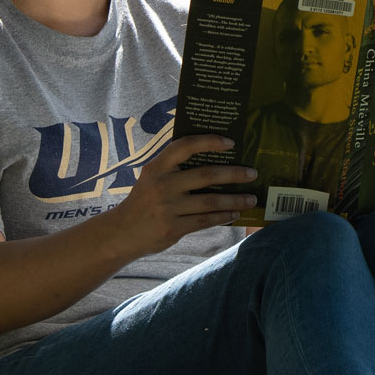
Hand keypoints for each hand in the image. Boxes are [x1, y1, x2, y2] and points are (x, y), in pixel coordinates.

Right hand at [109, 134, 255, 252]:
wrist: (121, 233)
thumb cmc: (144, 200)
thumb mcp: (152, 177)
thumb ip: (174, 167)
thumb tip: (214, 156)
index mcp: (157, 167)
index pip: (185, 146)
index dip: (209, 141)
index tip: (231, 143)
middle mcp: (163, 185)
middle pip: (206, 175)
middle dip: (234, 174)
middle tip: (252, 173)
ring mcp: (168, 208)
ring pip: (210, 201)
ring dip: (235, 200)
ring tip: (251, 198)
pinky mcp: (173, 228)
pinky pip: (205, 220)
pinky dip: (223, 217)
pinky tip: (234, 214)